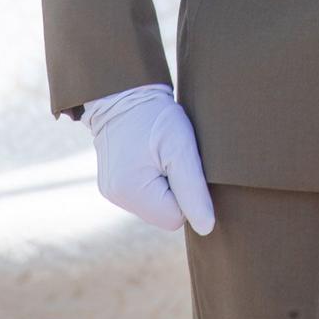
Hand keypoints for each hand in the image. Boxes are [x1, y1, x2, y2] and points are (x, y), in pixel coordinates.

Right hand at [84, 84, 215, 235]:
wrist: (124, 90)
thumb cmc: (155, 115)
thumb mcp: (180, 146)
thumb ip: (193, 189)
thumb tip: (206, 228)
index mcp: (130, 192)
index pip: (175, 218)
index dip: (188, 193)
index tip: (182, 163)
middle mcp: (117, 197)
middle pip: (164, 212)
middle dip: (176, 188)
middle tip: (172, 155)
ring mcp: (112, 190)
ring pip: (155, 203)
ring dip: (165, 182)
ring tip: (161, 152)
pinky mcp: (113, 182)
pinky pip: (144, 192)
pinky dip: (153, 177)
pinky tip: (151, 155)